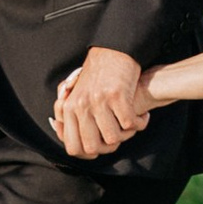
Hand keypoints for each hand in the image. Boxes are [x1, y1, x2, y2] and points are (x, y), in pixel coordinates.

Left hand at [53, 45, 148, 160]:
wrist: (113, 50)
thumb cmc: (96, 74)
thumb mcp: (75, 92)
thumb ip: (66, 112)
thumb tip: (60, 130)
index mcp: (69, 108)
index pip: (73, 147)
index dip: (89, 153)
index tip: (101, 147)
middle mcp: (81, 105)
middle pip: (93, 147)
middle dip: (109, 147)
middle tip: (118, 136)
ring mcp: (98, 101)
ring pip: (114, 138)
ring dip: (127, 135)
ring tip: (131, 124)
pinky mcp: (117, 95)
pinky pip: (130, 124)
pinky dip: (140, 123)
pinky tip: (142, 116)